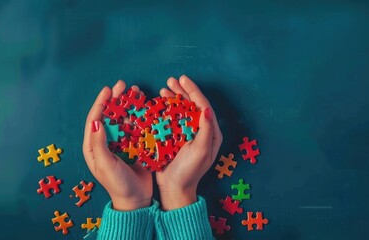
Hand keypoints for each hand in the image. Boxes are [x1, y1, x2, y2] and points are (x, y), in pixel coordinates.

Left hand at [82, 80, 152, 210]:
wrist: (136, 200)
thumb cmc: (117, 184)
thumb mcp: (105, 164)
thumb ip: (99, 143)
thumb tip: (96, 121)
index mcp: (93, 146)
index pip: (94, 120)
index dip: (100, 103)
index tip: (107, 90)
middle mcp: (105, 142)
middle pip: (109, 115)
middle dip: (115, 99)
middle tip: (122, 84)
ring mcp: (120, 143)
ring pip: (122, 118)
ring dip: (128, 104)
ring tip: (135, 90)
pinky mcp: (134, 145)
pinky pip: (135, 127)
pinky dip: (139, 115)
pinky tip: (144, 105)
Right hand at [156, 75, 222, 210]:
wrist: (174, 189)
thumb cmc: (189, 172)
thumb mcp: (200, 151)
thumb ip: (205, 130)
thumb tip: (206, 109)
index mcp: (210, 134)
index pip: (203, 106)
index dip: (193, 91)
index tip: (183, 79)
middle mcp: (200, 132)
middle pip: (192, 105)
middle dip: (182, 91)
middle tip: (170, 80)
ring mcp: (187, 135)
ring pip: (181, 110)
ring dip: (173, 98)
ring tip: (163, 90)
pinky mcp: (175, 138)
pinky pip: (171, 119)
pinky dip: (165, 110)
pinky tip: (158, 103)